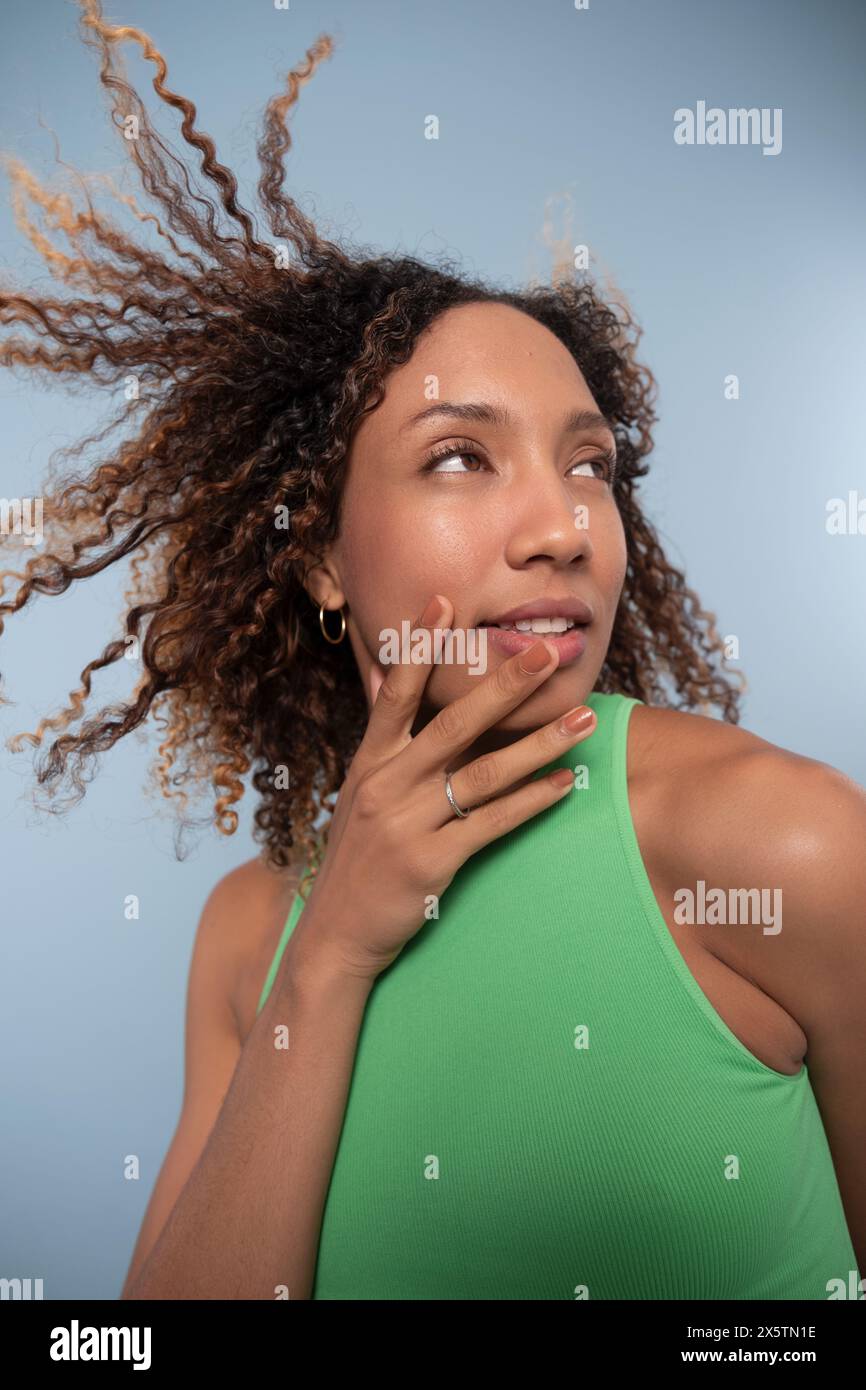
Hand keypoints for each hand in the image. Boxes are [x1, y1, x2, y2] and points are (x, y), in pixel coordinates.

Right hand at [291, 594, 595, 980]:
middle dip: (503, 686)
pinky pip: (493, 824)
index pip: (395, 693)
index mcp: (369, 762)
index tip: (443, 602)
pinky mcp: (432, 864)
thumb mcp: (358, 792)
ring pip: (485, 774)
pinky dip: (532, 803)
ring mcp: (409, 825)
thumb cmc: (356, 858)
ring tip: (583, 719)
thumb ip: (381, 736)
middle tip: (545, 654)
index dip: (419, 647)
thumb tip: (386, 674)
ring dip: (540, 745)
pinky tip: (565, 785)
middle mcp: (387, 786)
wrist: (336, 933)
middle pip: (453, 724)